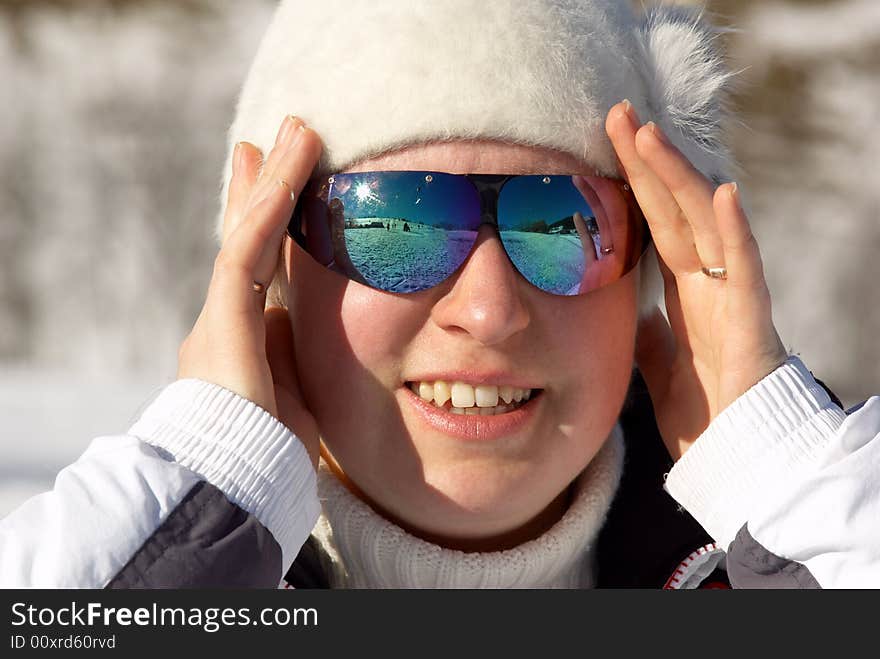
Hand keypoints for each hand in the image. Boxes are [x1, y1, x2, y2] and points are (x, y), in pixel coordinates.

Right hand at [177, 115, 322, 466]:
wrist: (237, 489)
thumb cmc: (266, 456)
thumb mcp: (289, 393)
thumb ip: (286, 353)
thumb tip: (290, 320)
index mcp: (244, 336)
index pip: (259, 263)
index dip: (269, 219)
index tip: (282, 179)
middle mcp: (226, 317)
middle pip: (249, 235)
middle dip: (265, 184)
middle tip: (280, 134)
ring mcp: (221, 316)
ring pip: (249, 232)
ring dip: (275, 180)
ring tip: (296, 130)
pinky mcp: (225, 323)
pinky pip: (247, 255)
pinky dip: (269, 213)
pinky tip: (288, 175)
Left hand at [606, 101, 788, 460]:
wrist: (736, 461)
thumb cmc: (704, 413)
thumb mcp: (658, 366)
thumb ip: (648, 334)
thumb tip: (631, 314)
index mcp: (684, 291)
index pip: (654, 221)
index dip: (632, 182)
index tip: (605, 142)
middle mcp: (708, 283)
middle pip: (674, 208)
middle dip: (646, 160)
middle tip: (616, 113)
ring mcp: (731, 297)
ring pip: (706, 224)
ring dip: (679, 178)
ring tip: (648, 134)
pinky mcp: (752, 324)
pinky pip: (746, 272)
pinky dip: (736, 232)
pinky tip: (725, 193)